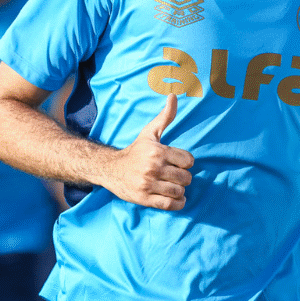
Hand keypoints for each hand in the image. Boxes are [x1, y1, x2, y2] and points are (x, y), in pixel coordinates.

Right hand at [97, 94, 194, 210]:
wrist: (111, 169)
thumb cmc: (135, 150)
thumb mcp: (149, 132)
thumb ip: (165, 116)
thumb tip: (174, 95)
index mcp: (158, 151)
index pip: (188, 161)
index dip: (185, 162)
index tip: (177, 163)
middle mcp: (153, 168)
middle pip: (186, 178)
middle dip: (183, 178)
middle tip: (174, 176)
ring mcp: (148, 185)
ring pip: (179, 192)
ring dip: (179, 191)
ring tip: (171, 186)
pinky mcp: (145, 199)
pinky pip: (170, 205)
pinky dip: (177, 204)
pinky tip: (174, 199)